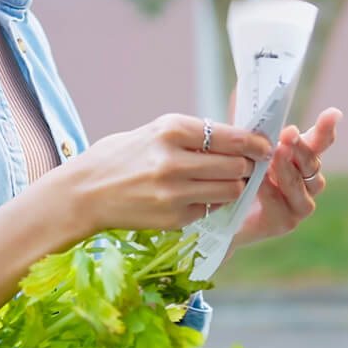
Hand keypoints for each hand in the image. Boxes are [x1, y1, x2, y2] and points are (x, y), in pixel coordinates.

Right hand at [62, 113, 273, 239]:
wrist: (83, 193)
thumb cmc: (118, 157)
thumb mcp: (152, 133)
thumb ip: (191, 135)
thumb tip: (234, 139)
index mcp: (171, 130)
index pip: (231, 137)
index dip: (255, 142)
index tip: (264, 145)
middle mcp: (174, 160)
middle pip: (237, 166)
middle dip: (245, 166)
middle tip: (243, 165)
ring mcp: (174, 193)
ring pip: (230, 190)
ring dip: (231, 186)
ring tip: (218, 181)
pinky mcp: (174, 218)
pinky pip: (210, 209)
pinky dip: (209, 203)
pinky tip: (192, 196)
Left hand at [230, 107, 342, 250]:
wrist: (219, 217)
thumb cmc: (235, 177)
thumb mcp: (243, 148)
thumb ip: (248, 127)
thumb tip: (239, 90)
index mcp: (300, 160)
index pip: (320, 142)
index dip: (326, 128)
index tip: (333, 113)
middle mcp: (306, 182)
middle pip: (312, 163)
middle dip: (301, 147)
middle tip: (289, 133)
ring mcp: (298, 204)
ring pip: (302, 184)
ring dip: (288, 168)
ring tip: (276, 153)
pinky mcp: (284, 223)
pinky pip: (280, 204)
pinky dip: (270, 190)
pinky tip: (260, 179)